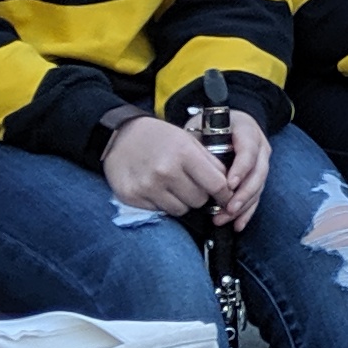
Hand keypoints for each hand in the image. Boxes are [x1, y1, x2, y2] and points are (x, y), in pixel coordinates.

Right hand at [102, 111, 230, 222]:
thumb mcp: (187, 140)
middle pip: (199, 200)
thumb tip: (228, 186)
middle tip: (191, 185)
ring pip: (181, 209)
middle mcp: (166, 171)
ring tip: (173, 186)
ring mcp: (148, 186)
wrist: (120, 137)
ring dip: (182, 202)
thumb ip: (209, 161)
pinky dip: (162, 203)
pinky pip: (160, 211)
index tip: (226, 197)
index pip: (217, 184)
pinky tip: (156, 188)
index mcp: (184, 153)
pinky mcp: (133, 197)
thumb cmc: (158, 137)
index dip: (225, 194)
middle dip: (200, 195)